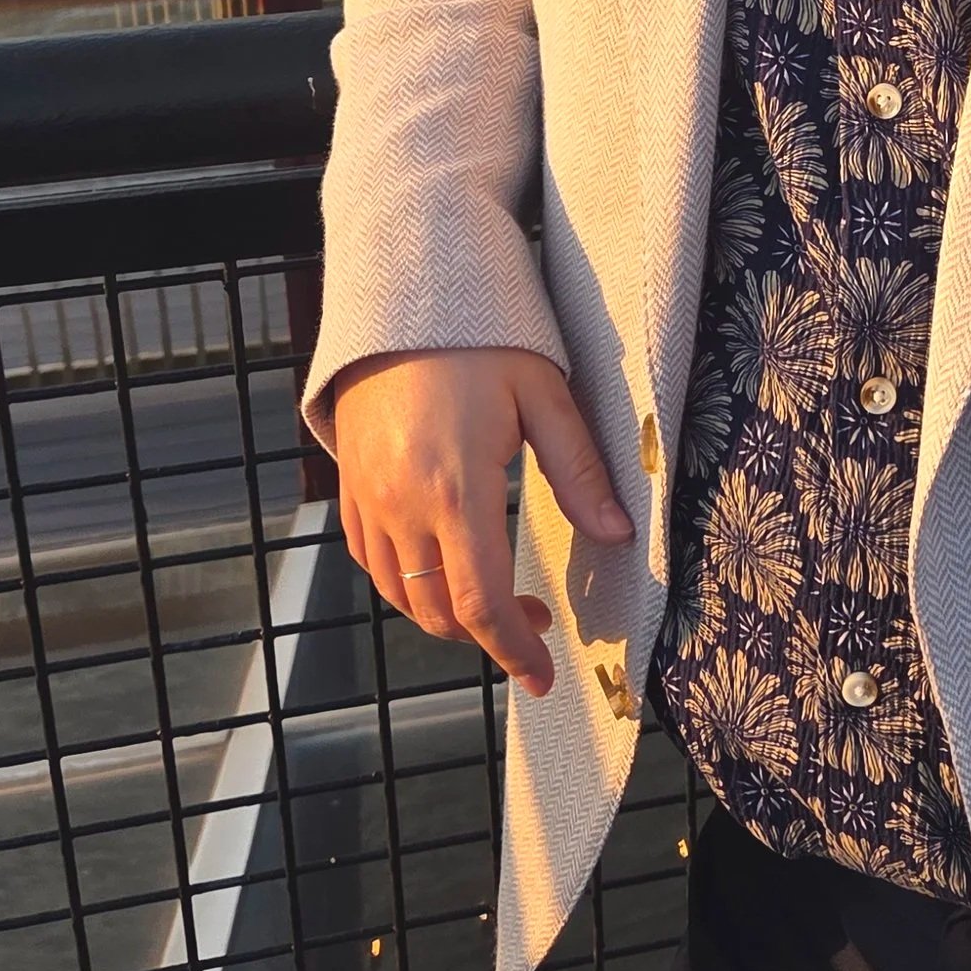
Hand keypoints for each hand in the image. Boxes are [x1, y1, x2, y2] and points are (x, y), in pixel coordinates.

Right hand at [332, 347, 633, 697]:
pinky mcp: (350, 486)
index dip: (512, 650)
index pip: (479, 602)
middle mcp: (402, 504)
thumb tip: (619, 533)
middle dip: (487, 636)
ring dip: (445, 615)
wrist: (400, 296)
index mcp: (456, 488)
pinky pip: (370, 560)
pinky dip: (405, 584)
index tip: (541, 675)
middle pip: (437, 611)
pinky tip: (442, 568)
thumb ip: (579, 469)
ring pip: (399, 593)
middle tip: (535, 623)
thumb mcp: (542, 393)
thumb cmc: (481, 339)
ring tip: (493, 601)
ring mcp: (369, 498)